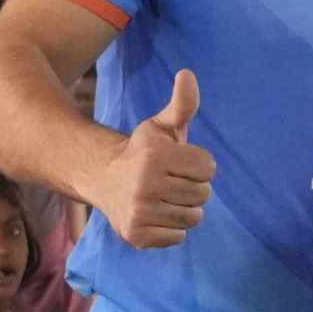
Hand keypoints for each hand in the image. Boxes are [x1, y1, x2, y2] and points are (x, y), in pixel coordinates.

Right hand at [88, 67, 215, 249]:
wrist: (103, 178)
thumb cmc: (142, 151)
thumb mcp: (162, 126)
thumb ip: (182, 103)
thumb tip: (188, 74)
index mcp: (155, 156)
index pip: (209, 168)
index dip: (198, 165)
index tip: (179, 163)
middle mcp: (145, 185)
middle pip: (203, 194)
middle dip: (193, 188)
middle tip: (170, 182)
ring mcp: (139, 212)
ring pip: (193, 217)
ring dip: (184, 209)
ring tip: (164, 198)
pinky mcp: (136, 235)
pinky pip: (178, 237)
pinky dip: (172, 228)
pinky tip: (156, 214)